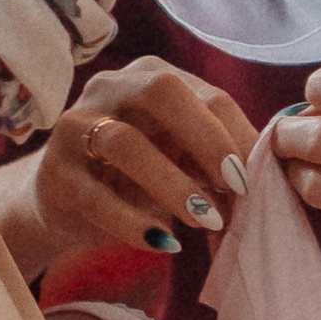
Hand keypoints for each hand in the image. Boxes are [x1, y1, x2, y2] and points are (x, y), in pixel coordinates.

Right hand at [0, 65, 258, 278]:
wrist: (65, 201)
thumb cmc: (138, 176)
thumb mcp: (180, 158)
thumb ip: (216, 159)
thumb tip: (267, 173)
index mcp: (149, 76)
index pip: (203, 92)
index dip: (235, 133)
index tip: (255, 177)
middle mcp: (108, 88)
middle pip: (161, 92)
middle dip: (206, 139)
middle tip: (236, 187)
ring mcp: (75, 127)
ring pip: (125, 143)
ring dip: (173, 184)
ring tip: (205, 220)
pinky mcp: (53, 173)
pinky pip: (95, 196)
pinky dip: (134, 223)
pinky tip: (164, 243)